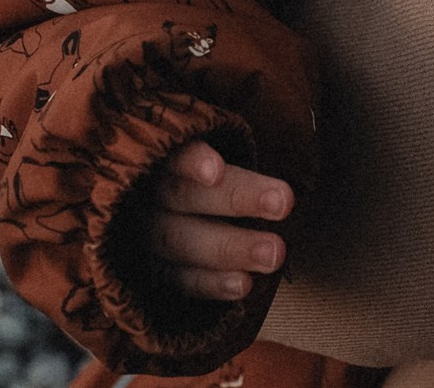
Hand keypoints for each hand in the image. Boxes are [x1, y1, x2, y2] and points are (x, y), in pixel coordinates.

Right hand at [148, 140, 293, 301]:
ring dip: (231, 250)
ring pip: (183, 243)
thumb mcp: (217, 150)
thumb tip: (276, 165)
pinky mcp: (159, 272)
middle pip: (185, 196)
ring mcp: (151, 237)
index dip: (192, 162)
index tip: (217, 171)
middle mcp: (150, 197)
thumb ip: (235, 148)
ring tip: (273, 254)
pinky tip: (245, 285)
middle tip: (283, 203)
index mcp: (162, 158)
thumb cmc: (211, 172)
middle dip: (236, 199)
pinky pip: (183, 280)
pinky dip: (213, 285)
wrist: (180, 208)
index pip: (173, 155)